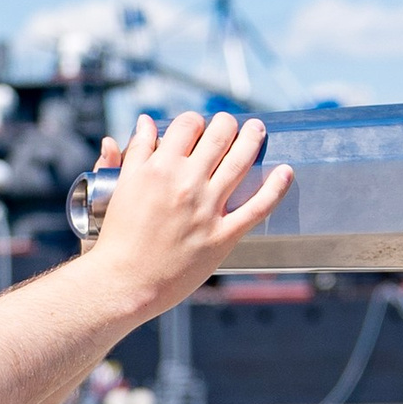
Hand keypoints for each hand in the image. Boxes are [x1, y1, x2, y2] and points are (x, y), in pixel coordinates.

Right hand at [92, 111, 291, 312]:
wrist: (124, 282)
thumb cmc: (116, 239)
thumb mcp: (118, 188)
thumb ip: (132, 153)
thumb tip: (144, 123)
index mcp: (157, 168)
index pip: (187, 125)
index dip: (195, 120)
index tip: (197, 126)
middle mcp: (185, 183)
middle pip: (218, 136)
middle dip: (227, 123)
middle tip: (231, 123)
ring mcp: (206, 209)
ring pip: (240, 162)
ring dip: (252, 140)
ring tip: (258, 130)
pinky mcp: (222, 236)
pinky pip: (257, 207)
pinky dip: (276, 187)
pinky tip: (286, 171)